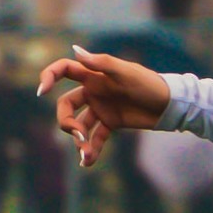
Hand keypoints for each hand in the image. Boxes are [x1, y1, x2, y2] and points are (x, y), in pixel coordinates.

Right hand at [38, 46, 171, 166]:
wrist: (171, 104)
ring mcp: (102, 108)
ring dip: (79, 141)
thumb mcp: (126, 73)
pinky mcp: (112, 123)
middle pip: (66, 106)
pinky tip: (87, 162)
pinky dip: (92, 149)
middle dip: (66, 122)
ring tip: (86, 155)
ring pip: (80, 125)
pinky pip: (96, 137)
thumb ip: (101, 63)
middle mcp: (94, 91)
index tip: (42, 91)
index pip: (64, 70)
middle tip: (78, 135)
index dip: (49, 76)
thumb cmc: (149, 84)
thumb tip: (74, 51)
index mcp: (94, 75)